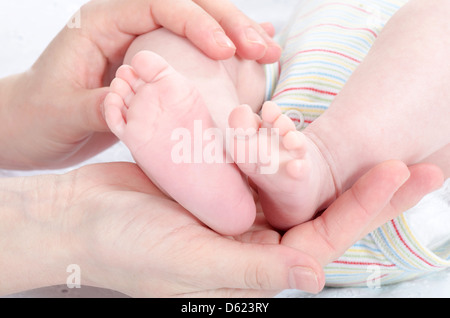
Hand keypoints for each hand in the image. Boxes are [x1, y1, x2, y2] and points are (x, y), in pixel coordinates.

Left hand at [0, 0, 279, 169]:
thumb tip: (147, 104)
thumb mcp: (66, 112)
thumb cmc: (38, 115)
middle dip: (231, 24)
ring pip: (198, 24)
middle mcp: (126, 23)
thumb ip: (106, 105)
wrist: (30, 124)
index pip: (160, 4)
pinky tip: (252, 56)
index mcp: (102, 21)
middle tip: (265, 49)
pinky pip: (194, 50)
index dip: (198, 23)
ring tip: (269, 53)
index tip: (228, 52)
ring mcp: (143, 42)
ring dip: (236, 35)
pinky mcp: (153, 63)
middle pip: (189, 6)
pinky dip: (225, 50)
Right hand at [0, 161, 441, 296]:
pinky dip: (286, 149)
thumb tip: (315, 273)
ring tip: (374, 142)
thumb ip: (252, 270)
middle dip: (367, 188)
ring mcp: (239, 211)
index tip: (399, 174)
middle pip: (322, 211)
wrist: (82, 219)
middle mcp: (254, 240)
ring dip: (332, 165)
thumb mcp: (190, 266)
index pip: (323, 238)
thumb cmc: (127, 249)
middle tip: (416, 163)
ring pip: (297, 186)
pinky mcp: (221, 185)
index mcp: (254, 266)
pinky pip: (263, 167)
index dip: (364, 208)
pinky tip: (308, 131)